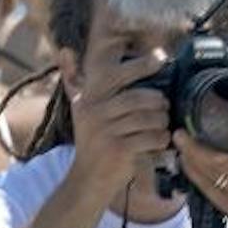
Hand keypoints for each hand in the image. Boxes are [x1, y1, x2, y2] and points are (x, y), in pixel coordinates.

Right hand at [67, 54, 171, 190]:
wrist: (88, 179)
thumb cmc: (91, 140)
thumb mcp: (79, 109)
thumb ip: (73, 80)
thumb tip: (63, 49)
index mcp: (88, 98)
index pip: (117, 75)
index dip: (141, 64)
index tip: (160, 57)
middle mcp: (94, 112)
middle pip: (138, 98)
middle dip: (158, 102)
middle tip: (165, 106)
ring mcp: (106, 131)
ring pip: (147, 118)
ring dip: (162, 122)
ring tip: (163, 125)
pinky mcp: (119, 149)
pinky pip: (150, 137)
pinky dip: (161, 139)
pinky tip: (161, 141)